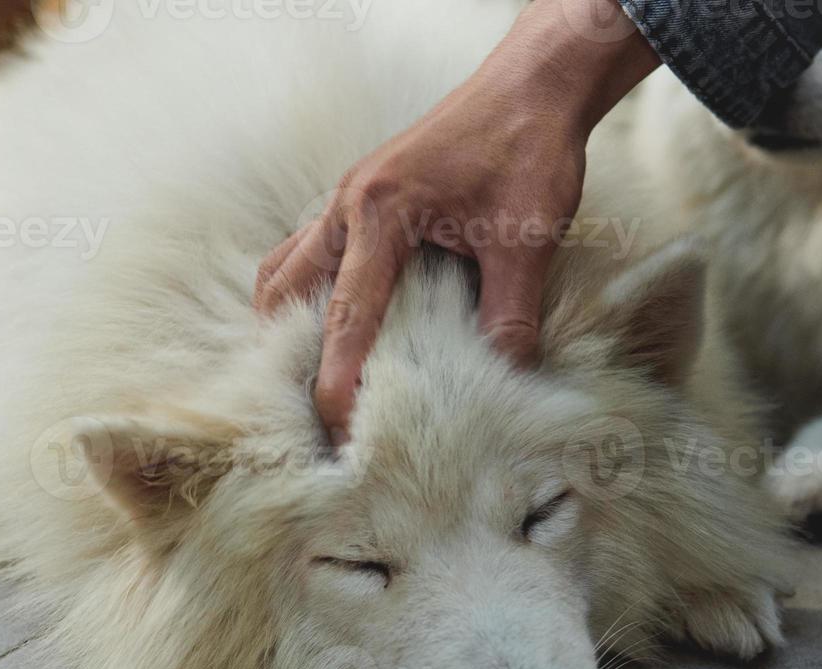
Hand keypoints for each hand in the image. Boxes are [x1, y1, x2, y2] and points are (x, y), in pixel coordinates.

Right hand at [253, 0, 658, 440]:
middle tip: (314, 412)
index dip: (337, 379)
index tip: (336, 430)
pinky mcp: (364, 199)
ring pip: (289, 268)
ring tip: (313, 376)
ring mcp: (349, 199)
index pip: (346, 316)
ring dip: (292, 320)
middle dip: (289, 352)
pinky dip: (311, 293)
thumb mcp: (528, 240)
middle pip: (286, 290)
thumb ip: (510, 315)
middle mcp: (348, 204)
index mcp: (380, 213)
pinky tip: (339, 326)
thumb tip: (502, 384)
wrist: (534, 85)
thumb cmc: (528, 148)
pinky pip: (313, 252)